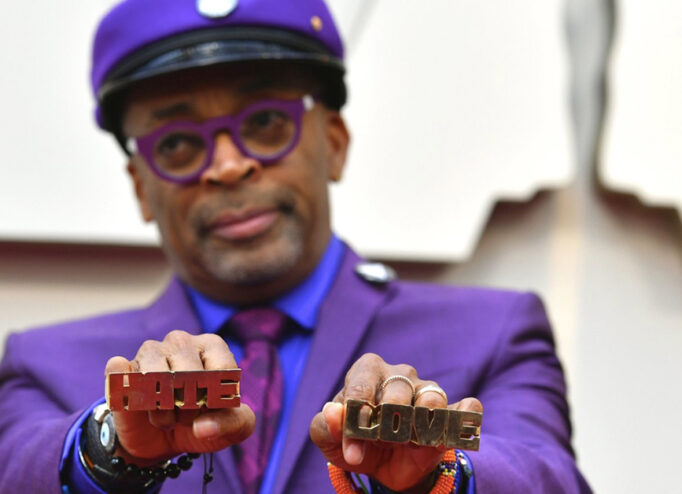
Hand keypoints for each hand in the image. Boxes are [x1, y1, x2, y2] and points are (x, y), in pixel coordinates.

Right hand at [105, 330, 254, 464]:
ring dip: (163, 409)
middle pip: (189, 373)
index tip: (212, 408)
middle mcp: (181, 342)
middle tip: (188, 416)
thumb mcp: (232, 427)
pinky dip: (131, 398)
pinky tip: (141, 406)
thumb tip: (202, 427)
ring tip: (168, 417)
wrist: (166, 441)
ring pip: (155, 376)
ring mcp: (149, 352)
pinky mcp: (121, 370)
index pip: (223, 369)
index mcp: (212, 346)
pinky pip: (120, 374)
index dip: (217, 399)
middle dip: (190, 406)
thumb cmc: (206, 421)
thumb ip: (231, 424)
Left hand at [309, 353, 482, 492]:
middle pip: (396, 392)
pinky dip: (463, 417)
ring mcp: (427, 391)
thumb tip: (333, 413)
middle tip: (381, 444)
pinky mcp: (450, 414)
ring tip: (409, 442)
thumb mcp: (331, 440)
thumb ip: (325, 426)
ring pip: (431, 400)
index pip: (361, 387)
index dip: (355, 418)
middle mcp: (400, 374)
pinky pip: (465, 408)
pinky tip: (449, 430)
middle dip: (386, 427)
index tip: (353, 448)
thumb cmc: (355, 440)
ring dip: (419, 428)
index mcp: (368, 370)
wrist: (383, 466)